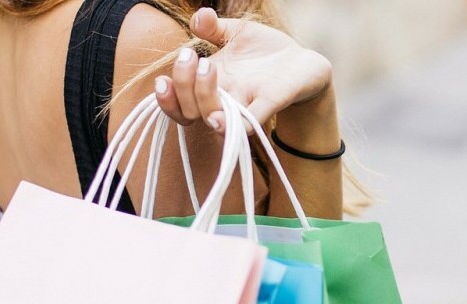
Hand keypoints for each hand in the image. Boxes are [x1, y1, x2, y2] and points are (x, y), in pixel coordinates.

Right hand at [153, 8, 332, 132]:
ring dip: (203, 97)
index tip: (163, 79)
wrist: (303, 62)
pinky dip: (235, 124)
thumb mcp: (237, 33)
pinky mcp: (270, 104)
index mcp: (210, 83)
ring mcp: (246, 104)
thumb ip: (214, 27)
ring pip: (214, 117)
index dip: (165, 97)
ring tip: (208, 68)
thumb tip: (199, 16)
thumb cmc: (265, 51)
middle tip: (194, 58)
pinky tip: (221, 120)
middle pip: (190, 110)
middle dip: (183, 85)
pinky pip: (249, 122)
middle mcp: (224, 99)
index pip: (178, 101)